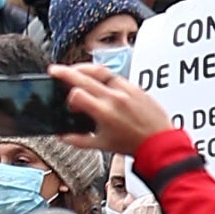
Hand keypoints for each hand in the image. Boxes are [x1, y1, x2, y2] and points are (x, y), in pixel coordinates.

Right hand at [55, 60, 173, 155]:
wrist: (159, 141)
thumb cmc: (133, 144)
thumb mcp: (102, 145)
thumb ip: (78, 140)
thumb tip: (63, 136)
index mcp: (103, 112)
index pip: (77, 94)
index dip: (70, 99)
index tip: (72, 106)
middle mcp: (114, 97)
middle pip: (83, 77)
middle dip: (65, 72)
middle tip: (54, 70)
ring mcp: (126, 90)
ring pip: (100, 70)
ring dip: (84, 69)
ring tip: (76, 70)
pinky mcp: (136, 87)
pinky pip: (116, 76)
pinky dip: (104, 76)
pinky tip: (100, 81)